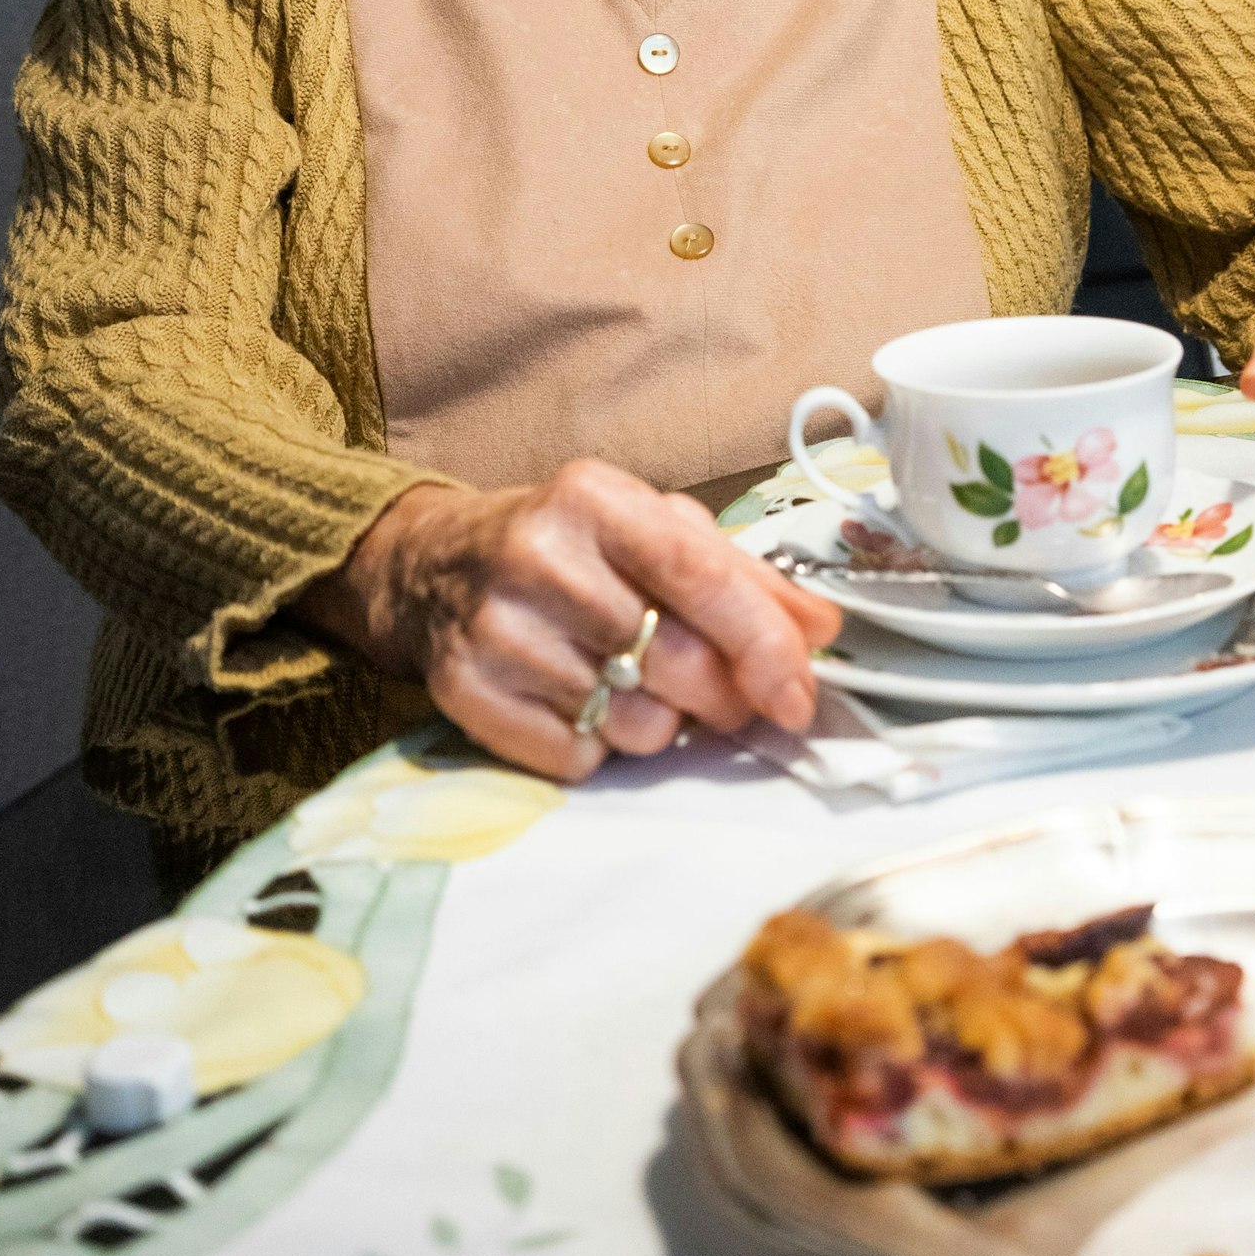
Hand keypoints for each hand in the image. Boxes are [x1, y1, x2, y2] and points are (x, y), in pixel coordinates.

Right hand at [297, 458, 839, 779]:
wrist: (434, 565)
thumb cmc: (569, 546)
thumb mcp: (650, 529)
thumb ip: (742, 576)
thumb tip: (820, 631)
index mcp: (595, 499)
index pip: (700, 573)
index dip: (763, 642)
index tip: (798, 694)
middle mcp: (539, 555)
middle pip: (675, 659)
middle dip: (723, 696)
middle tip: (727, 699)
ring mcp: (496, 628)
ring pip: (633, 722)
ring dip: (659, 723)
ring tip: (633, 684)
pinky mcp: (467, 692)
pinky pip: (578, 757)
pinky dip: (598, 744)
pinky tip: (579, 701)